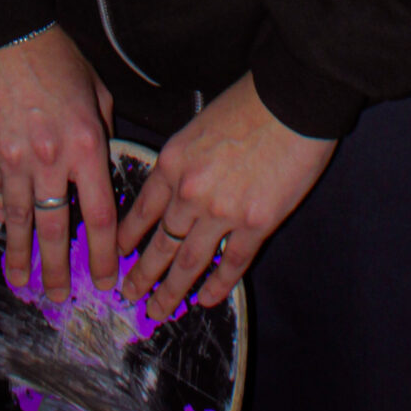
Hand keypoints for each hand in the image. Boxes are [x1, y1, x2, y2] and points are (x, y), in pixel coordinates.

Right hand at [0, 24, 117, 300]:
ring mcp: (13, 158)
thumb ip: (101, 136)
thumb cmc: (54, 56)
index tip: (105, 279)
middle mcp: (51, 158)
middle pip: (56, 229)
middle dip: (59, 271)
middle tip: (59, 298)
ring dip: (21, 257)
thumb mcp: (95, 92)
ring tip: (22, 284)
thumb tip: (95, 173)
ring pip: (18, 221)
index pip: (100, 215)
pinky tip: (2, 230)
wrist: (5, 32)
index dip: (103, 254)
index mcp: (87, 144)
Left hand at [117, 73, 335, 320]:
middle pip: (161, 243)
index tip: (118, 255)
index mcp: (174, 162)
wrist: (292, 100)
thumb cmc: (250, 103)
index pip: (142, 210)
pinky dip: (218, 285)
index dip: (128, 237)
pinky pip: (231, 263)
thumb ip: (186, 162)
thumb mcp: (200, 126)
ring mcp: (222, 212)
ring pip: (189, 262)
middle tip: (130, 295)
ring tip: (159, 311)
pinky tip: (207, 299)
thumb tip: (177, 190)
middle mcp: (190, 192)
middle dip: (143, 274)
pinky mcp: (256, 224)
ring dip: (172, 291)